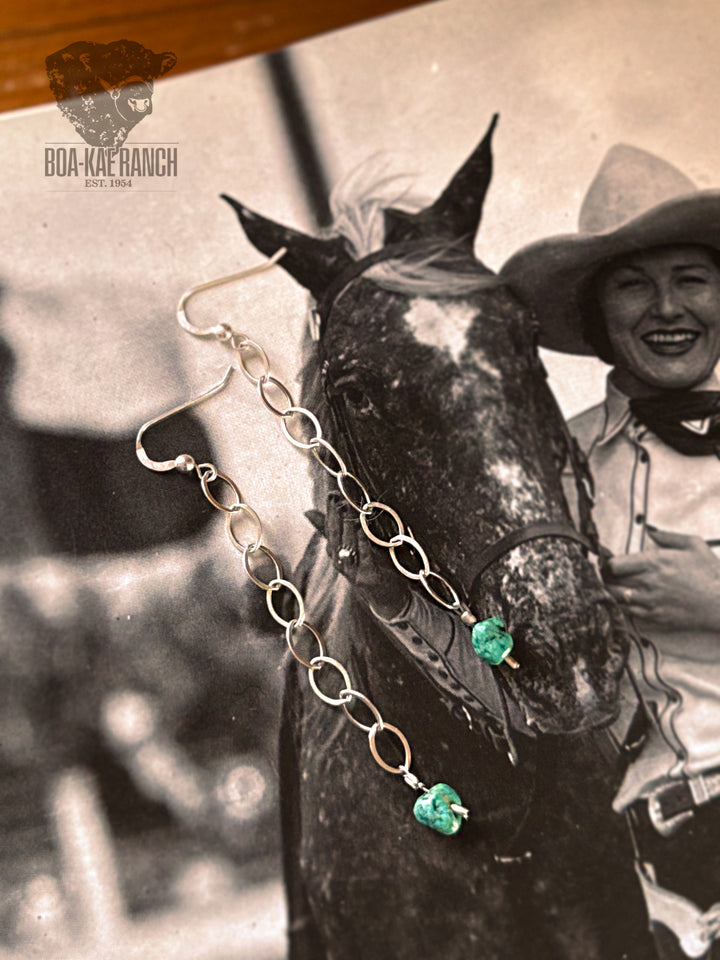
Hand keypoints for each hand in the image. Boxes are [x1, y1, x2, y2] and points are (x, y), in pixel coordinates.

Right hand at [323, 493, 409, 619]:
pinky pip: (363, 556)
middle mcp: (339, 562)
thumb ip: (331, 530)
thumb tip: (307, 512)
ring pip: (345, 546)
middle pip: (334, 537)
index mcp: (335, 553)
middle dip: (335, 517)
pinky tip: (362, 529)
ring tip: (348, 509)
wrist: (385, 598)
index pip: (328, 529)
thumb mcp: (350, 547)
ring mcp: (352, 571)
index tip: (332, 494)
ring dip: (347, 527)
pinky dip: (361, 542)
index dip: (330, 512)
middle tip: (337, 498)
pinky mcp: (366, 577)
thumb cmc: (367, 569)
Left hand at [603, 527, 719, 637]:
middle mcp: (647, 583)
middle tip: (607, 576)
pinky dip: (621, 607)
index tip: (610, 563)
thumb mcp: (693, 544)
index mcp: (654, 562)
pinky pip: (626, 614)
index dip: (608, 563)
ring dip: (611, 593)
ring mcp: (649, 603)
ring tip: (613, 588)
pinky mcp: (654, 618)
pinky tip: (626, 602)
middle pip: (610, 582)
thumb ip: (667, 536)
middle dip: (606, 578)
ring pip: (614, 599)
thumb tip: (649, 531)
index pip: (614, 565)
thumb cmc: (709, 572)